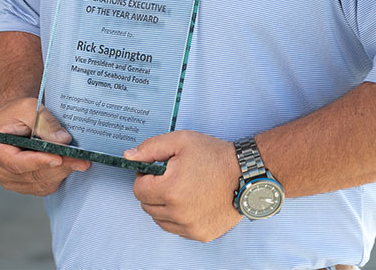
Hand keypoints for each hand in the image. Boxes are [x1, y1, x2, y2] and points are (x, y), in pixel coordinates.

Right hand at [0, 98, 90, 195]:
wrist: (14, 120)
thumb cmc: (17, 112)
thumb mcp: (28, 108)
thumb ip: (44, 122)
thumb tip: (63, 140)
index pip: (17, 162)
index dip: (39, 162)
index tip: (58, 158)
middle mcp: (0, 170)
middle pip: (34, 175)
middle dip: (60, 166)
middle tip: (82, 160)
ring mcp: (12, 181)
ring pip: (42, 183)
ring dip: (62, 172)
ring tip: (79, 160)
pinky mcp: (24, 186)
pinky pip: (45, 187)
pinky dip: (59, 176)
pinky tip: (68, 164)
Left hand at [126, 131, 242, 241]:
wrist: (246, 174)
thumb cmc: (215, 156)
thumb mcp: (180, 141)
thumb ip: (150, 148)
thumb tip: (129, 157)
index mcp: (170, 190)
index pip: (138, 191)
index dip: (144, 178)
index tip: (157, 171)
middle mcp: (179, 213)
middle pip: (147, 207)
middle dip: (153, 192)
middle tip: (169, 179)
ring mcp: (191, 227)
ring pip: (160, 220)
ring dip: (163, 206)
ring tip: (181, 190)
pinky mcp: (202, 234)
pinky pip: (177, 229)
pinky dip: (178, 218)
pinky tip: (190, 202)